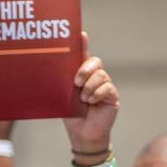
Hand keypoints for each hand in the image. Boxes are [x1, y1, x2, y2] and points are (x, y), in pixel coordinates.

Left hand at [63, 33, 119, 156]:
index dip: (82, 43)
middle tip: (76, 81)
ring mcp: (105, 86)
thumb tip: (54, 66)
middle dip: (85, 68)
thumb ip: (64, 80)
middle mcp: (94, 77)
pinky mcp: (112, 96)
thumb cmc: (71, 114)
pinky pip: (107, 88)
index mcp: (81, 74)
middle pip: (95, 62)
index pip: (82, 54)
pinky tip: (91, 102)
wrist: (82, 133)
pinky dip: (97, 93)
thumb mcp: (63, 94)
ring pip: (101, 75)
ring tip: (83, 98)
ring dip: (90, 86)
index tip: (80, 34)